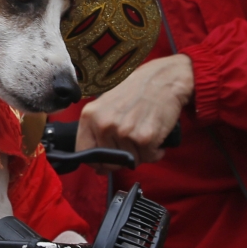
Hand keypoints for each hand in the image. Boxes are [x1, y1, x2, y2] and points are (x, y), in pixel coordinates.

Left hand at [78, 54, 192, 168]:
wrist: (162, 79)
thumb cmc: (134, 91)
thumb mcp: (106, 106)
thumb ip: (98, 133)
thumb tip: (98, 168)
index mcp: (90, 116)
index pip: (84, 152)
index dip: (96, 161)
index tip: (105, 161)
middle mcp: (104, 124)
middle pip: (110, 161)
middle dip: (123, 158)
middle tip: (132, 141)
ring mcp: (124, 131)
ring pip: (131, 161)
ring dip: (141, 153)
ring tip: (144, 132)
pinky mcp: (145, 137)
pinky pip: (149, 157)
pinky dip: (155, 151)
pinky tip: (155, 135)